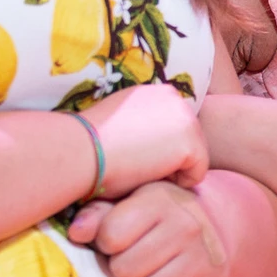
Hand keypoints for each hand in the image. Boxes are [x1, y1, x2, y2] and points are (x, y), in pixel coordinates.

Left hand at [67, 180, 227, 276]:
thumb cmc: (154, 217)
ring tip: (150, 272)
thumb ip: (97, 215)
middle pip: (125, 270)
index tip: (118, 240)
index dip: (107, 242)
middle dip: (124, 269)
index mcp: (160, 199)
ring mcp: (205, 255)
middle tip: (135, 259)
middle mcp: (187, 224)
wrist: (207, 229)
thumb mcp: (126, 205)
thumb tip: (78, 232)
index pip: (111, 236)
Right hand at [78, 83, 206, 197]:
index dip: (160, 147)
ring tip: (142, 171)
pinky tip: (153, 178)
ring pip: (194, 155)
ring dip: (173, 170)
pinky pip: (197, 173)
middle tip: (139, 167)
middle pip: (188, 139)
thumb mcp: (121, 120)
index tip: (136, 155)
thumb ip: (144, 123)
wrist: (79, 151)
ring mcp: (186, 119)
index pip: (175, 126)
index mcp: (158, 92)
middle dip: (170, 158)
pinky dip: (179, 184)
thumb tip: (153, 141)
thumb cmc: (89, 144)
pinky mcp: (190, 143)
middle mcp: (175, 98)